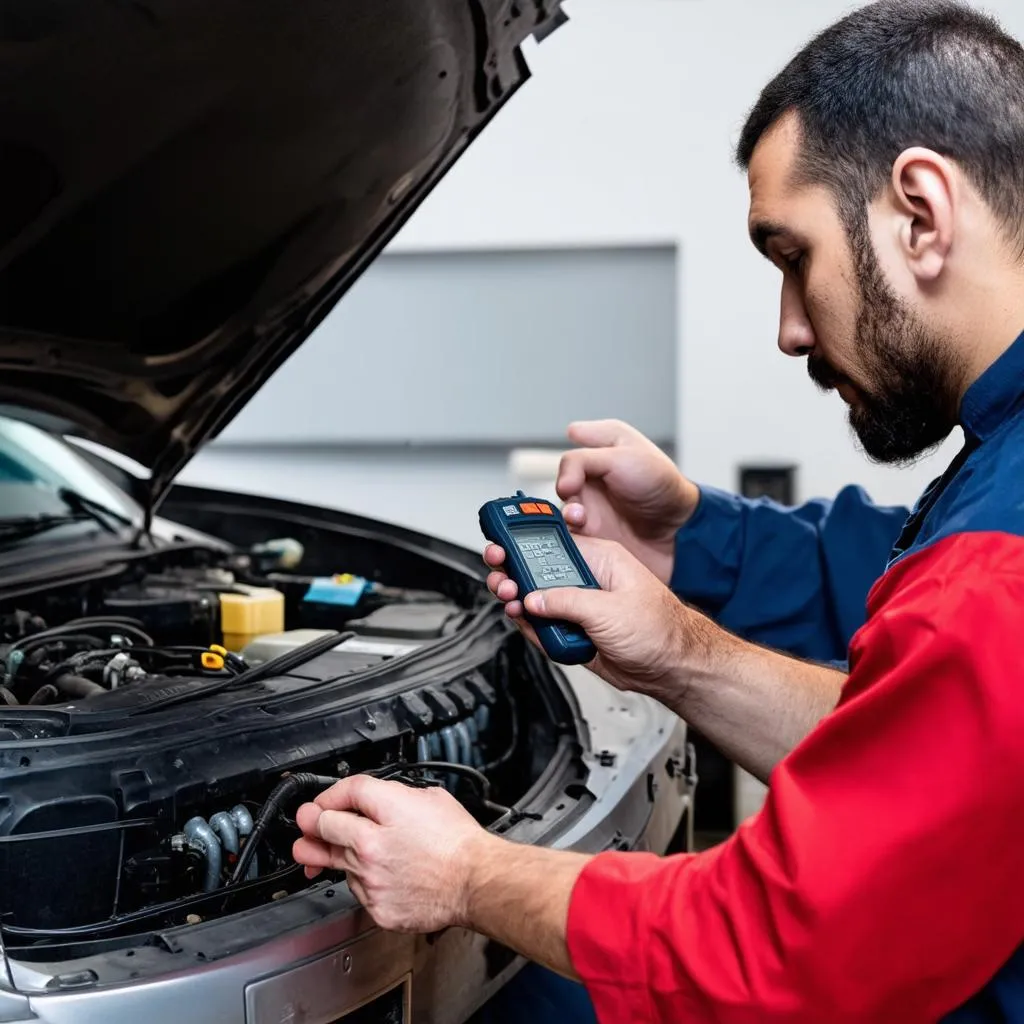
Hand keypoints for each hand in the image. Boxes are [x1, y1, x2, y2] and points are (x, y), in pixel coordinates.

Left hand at [292, 775, 495, 932]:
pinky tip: (378, 875)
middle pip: (323, 827)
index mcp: (385, 810)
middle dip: (312, 823)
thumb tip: (374, 799)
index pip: (342, 793)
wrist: (475, 881)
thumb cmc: (458, 841)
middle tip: (306, 824)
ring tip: (328, 853)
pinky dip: (363, 882)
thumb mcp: (429, 796)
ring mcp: (370, 879)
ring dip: (336, 855)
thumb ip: (394, 795)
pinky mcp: (375, 906)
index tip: (324, 802)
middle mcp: (370, 846)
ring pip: (337, 862)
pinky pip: (356, 889)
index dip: (330, 795)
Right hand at [485, 535, 699, 699]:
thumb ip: (568, 601)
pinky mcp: (576, 630)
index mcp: (599, 559)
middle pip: (538, 570)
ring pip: (537, 599)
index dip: (525, 540)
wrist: (672, 668)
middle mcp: (586, 580)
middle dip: (515, 572)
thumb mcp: (611, 610)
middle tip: (500, 576)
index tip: (502, 541)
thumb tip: (535, 599)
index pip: (554, 542)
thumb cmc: (661, 630)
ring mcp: (580, 606)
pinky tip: (524, 622)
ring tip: (510, 601)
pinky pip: (544, 625)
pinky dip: (531, 627)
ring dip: (519, 601)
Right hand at [556, 420, 699, 584]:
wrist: (680, 530)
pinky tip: (581, 534)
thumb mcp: (623, 457)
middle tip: (575, 499)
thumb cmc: (663, 486)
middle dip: (566, 492)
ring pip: (562, 510)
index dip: (569, 467)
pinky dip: (569, 534)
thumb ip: (583, 460)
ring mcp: (594, 507)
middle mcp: (595, 479)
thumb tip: (558, 476)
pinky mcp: (593, 534)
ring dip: (567, 514)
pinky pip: (569, 534)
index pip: (570, 456)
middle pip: (562, 484)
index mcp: (604, 451)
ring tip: (580, 519)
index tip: (574, 476)